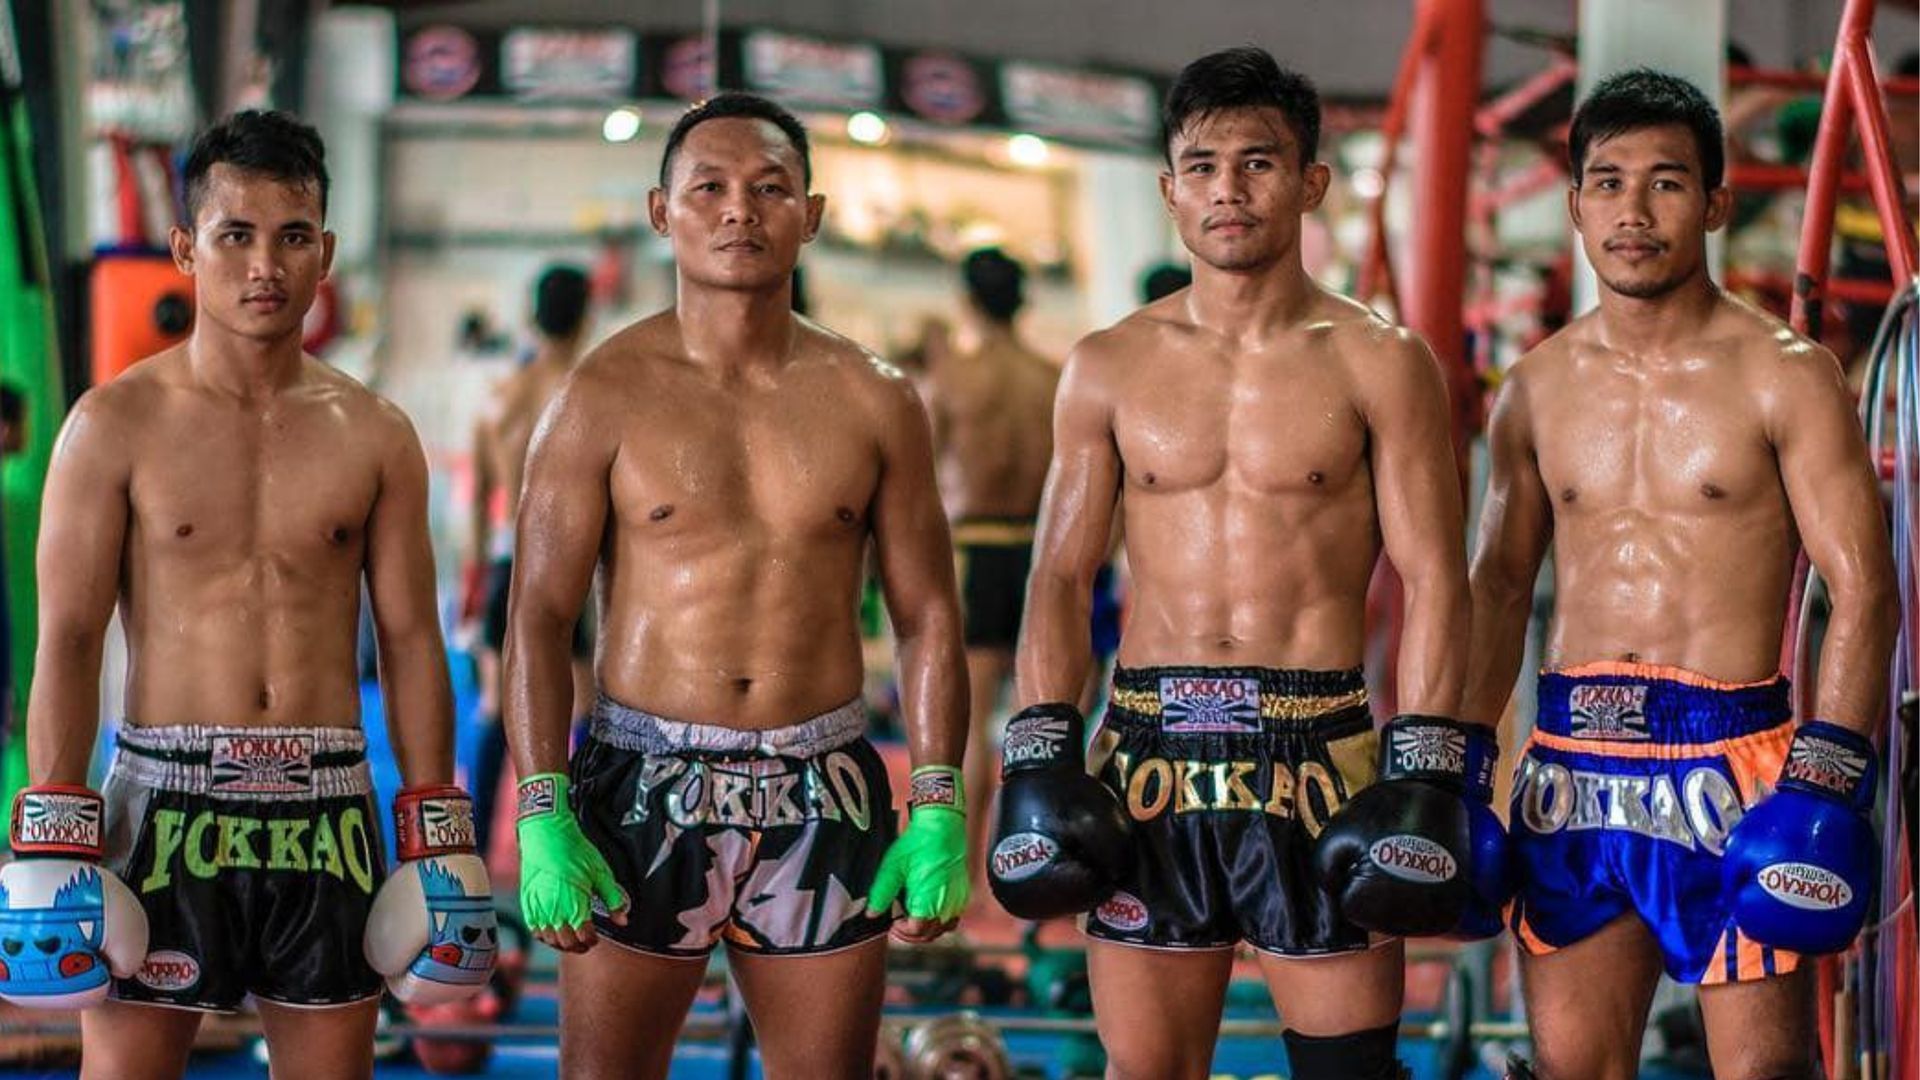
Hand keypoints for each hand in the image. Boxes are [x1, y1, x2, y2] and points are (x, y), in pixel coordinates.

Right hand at [514, 774, 627, 952]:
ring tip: (570, 937)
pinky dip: (544, 934)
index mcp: (575, 905)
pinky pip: (534, 928)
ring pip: (548, 939)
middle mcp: (554, 910)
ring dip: (561, 943)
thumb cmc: (575, 851)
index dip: (591, 941)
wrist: (546, 834)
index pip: (583, 937)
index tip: (595, 938)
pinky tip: (553, 929)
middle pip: (566, 943)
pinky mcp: (527, 901)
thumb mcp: (602, 873)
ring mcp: (538, 907)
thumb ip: (614, 899)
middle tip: (585, 941)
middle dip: (578, 946)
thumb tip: (623, 920)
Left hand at [867, 767, 968, 926]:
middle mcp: (946, 904)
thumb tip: (872, 914)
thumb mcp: (893, 867)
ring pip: (943, 929)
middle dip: (912, 933)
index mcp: (929, 901)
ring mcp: (957, 900)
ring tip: (913, 918)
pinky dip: (940, 921)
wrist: (943, 826)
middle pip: (930, 934)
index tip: (893, 923)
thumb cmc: (918, 844)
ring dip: (927, 930)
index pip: (917, 931)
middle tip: (898, 924)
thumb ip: (881, 893)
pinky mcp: (962, 894)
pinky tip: (928, 909)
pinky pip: (953, 918)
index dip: (903, 932)